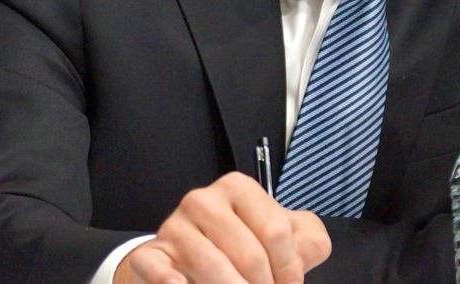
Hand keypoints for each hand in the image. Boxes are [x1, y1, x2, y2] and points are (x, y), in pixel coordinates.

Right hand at [113, 171, 330, 283]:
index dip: (289, 270)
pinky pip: (160, 271)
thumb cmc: (243, 247)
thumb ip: (309, 241)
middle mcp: (202, 200)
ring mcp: (174, 228)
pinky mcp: (150, 255)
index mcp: (237, 188)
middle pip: (250, 256)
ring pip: (214, 269)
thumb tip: (307, 253)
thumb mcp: (283, 237)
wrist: (189, 257)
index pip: (276, 232)